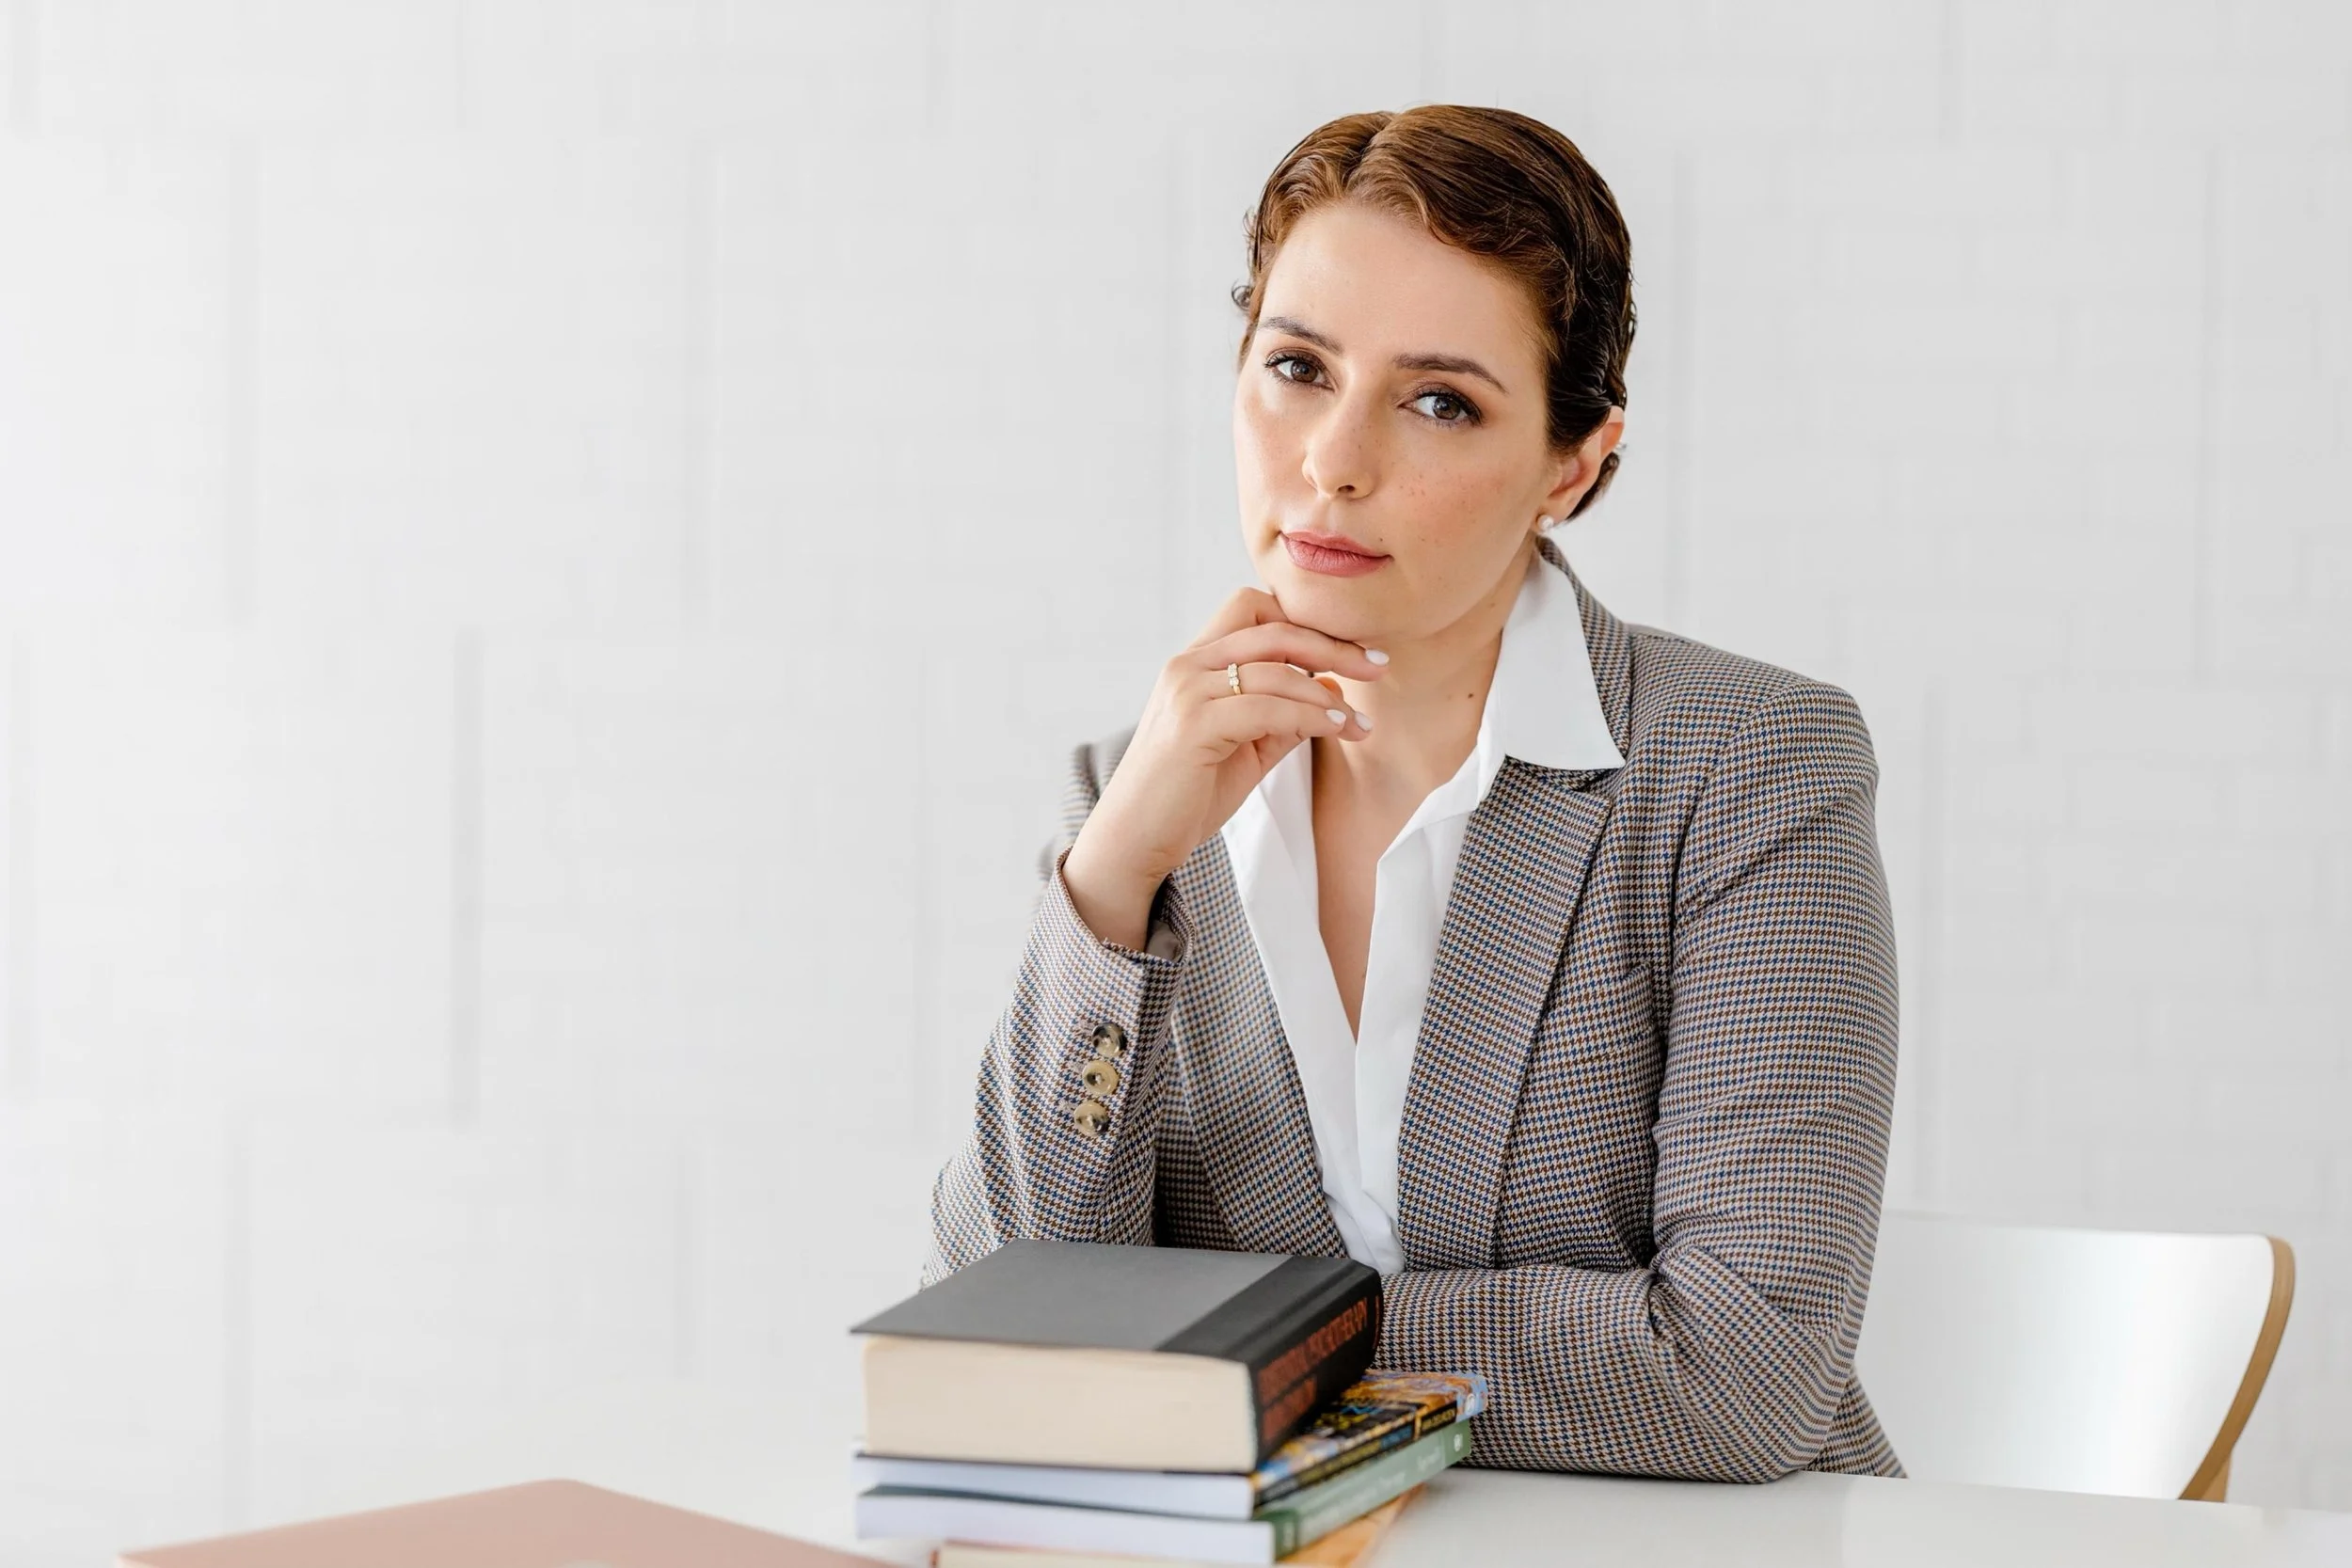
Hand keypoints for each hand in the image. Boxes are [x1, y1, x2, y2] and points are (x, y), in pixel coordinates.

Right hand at [1062, 587, 1386, 948]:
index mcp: (1196, 663)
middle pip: (1273, 627)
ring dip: (1329, 693)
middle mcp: (1187, 665)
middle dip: (1333, 645)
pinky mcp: (1192, 725)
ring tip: (1361, 721)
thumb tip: (1334, 688)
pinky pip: (1267, 708)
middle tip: (1379, 666)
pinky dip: (1310, 715)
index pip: (1253, 609)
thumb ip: (1284, 716)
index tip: (1351, 650)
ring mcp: (1187, 691)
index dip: (1306, 623)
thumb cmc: (1186, 795)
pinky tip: (1337, 728)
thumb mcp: (1246, 748)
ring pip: (1275, 669)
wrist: (1135, 838)